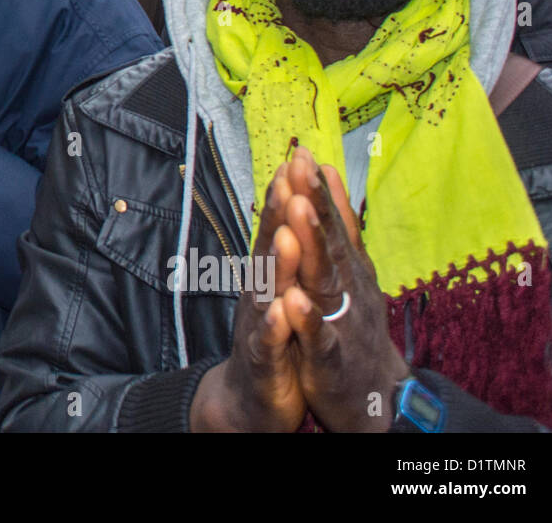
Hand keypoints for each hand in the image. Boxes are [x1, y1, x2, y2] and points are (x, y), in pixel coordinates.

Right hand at [190, 162, 305, 431]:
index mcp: (272, 273)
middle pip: (269, 246)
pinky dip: (275, 326)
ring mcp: (259, 322)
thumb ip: (290, 245)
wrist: (253, 395)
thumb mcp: (287, 286)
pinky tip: (282, 311)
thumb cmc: (276, 336)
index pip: (280, 226)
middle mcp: (260, 290)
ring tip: (286, 233)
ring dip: (275, 261)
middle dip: (278, 212)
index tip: (298, 156)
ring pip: (267, 289)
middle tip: (286, 176)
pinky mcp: (264, 359)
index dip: (288, 193)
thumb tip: (295, 197)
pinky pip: (269, 341)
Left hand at [273, 147, 407, 431]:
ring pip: (325, 281)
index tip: (300, 152)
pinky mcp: (332, 359)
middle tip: (299, 168)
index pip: (330, 222)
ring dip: (311, 247)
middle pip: (330, 242)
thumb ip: (339, 222)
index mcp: (346, 267)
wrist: (376, 394)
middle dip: (314, 205)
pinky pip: (318, 338)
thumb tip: (328, 170)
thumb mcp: (351, 268)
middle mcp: (347, 288)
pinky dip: (306, 320)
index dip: (316, 188)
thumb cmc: (355, 323)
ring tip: (296, 212)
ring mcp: (341, 322)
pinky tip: (292, 300)